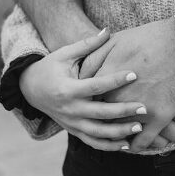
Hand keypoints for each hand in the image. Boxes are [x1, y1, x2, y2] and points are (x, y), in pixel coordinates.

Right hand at [19, 30, 146, 150]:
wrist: (29, 89)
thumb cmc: (50, 67)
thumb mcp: (65, 54)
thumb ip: (87, 44)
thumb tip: (108, 30)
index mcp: (68, 89)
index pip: (95, 86)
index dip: (115, 80)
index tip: (134, 74)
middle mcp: (70, 109)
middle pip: (100, 113)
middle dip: (123, 111)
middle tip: (144, 107)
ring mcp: (71, 123)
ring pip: (98, 132)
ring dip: (119, 132)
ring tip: (139, 127)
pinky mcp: (73, 131)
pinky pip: (93, 142)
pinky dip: (109, 145)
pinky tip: (128, 144)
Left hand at [81, 19, 174, 151]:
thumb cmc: (152, 36)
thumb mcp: (117, 40)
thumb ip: (94, 57)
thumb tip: (81, 74)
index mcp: (105, 79)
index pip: (88, 99)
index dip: (89, 101)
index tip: (93, 102)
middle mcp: (118, 97)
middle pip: (101, 117)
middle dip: (101, 119)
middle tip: (103, 121)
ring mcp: (139, 109)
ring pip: (120, 132)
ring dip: (117, 135)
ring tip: (118, 134)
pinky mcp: (160, 117)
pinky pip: (142, 141)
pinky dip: (137, 144)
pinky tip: (135, 142)